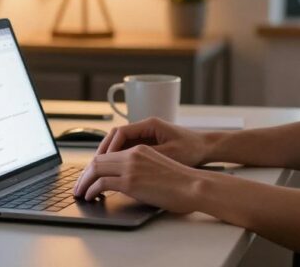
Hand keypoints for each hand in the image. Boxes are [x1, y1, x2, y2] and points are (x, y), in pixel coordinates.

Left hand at [72, 144, 203, 213]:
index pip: (109, 152)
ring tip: (80, 193)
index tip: (88, 176)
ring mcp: (131, 167)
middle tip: (79, 186)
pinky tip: (90, 196)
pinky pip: (102, 183)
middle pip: (98, 159)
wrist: (194, 185)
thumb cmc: (182, 181)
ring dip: (84, 182)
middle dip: (84, 174)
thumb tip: (126, 183)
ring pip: (96, 169)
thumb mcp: (158, 166)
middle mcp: (133, 154)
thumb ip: (141, 169)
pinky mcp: (131, 181)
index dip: (94, 165)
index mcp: (140, 148)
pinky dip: (91, 189)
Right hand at [93, 117, 208, 166]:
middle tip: (92, 169)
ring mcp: (145, 135)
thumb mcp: (170, 155)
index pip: (120, 132)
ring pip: (119, 143)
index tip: (101, 162)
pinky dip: (118, 159)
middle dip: (102, 152)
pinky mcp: (148, 144)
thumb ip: (148, 159)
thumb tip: (125, 168)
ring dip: (108, 157)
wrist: (207, 147)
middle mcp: (145, 127)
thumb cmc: (192, 149)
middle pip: (115, 137)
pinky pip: (127, 149)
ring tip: (97, 172)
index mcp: (149, 125)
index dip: (108, 148)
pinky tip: (112, 173)